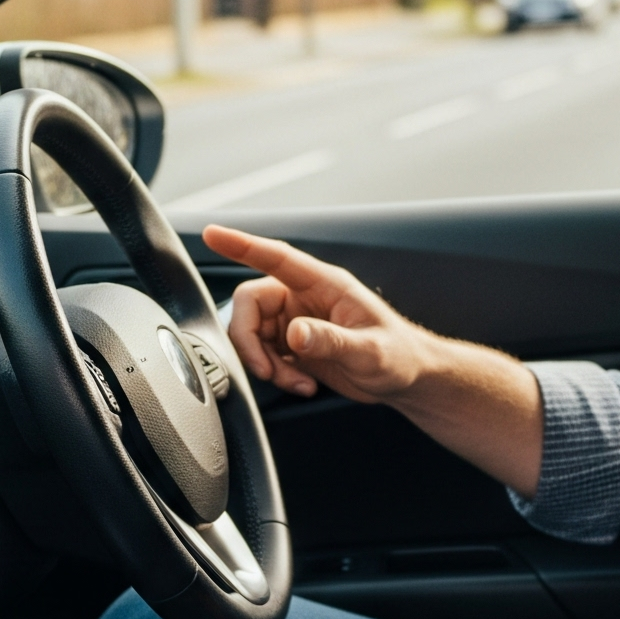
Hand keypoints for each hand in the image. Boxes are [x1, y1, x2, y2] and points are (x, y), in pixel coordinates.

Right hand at [203, 225, 432, 401]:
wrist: (406, 379)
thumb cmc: (399, 356)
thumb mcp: (369, 351)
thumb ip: (331, 341)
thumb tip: (294, 334)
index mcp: (324, 284)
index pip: (276, 257)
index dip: (242, 245)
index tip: (213, 234)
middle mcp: (304, 298)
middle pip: (250, 306)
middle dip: (250, 343)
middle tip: (268, 372)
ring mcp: (296, 321)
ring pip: (253, 335)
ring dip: (265, 363)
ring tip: (297, 382)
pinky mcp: (293, 345)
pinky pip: (263, 354)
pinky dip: (274, 373)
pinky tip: (302, 383)